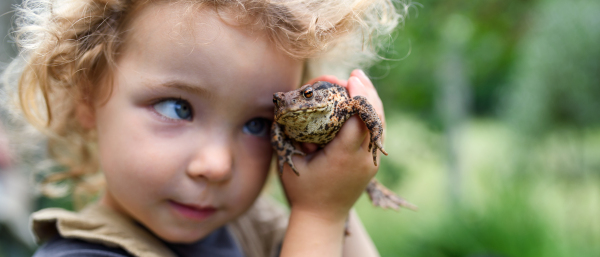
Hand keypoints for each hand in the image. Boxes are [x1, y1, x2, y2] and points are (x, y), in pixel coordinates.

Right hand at [280, 69, 385, 221]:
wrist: (321, 218)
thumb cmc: (301, 189)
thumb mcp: (292, 160)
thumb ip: (293, 134)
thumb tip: (293, 104)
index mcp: (344, 157)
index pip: (358, 120)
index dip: (357, 96)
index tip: (350, 78)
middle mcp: (363, 159)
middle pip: (374, 118)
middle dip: (366, 92)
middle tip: (355, 74)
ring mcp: (371, 162)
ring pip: (379, 124)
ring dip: (371, 99)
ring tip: (360, 80)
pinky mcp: (371, 162)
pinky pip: (375, 132)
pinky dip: (370, 113)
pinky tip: (362, 100)